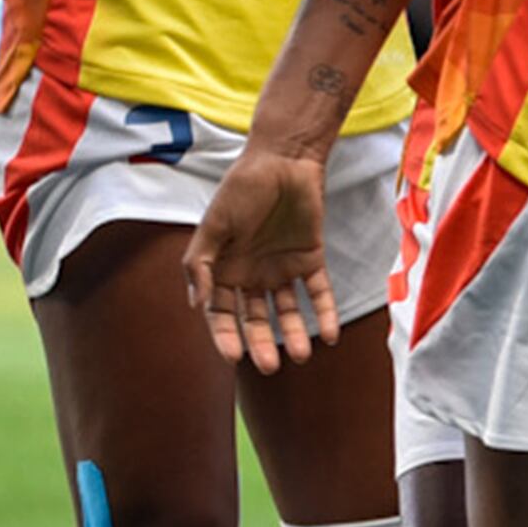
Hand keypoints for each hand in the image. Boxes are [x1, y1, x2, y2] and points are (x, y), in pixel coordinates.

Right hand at [183, 141, 346, 370]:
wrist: (282, 160)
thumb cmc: (241, 190)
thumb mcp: (213, 226)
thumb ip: (201, 264)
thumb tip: (197, 305)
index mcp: (224, 269)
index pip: (222, 313)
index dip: (226, 336)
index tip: (234, 357)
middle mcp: (252, 274)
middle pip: (256, 319)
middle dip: (262, 343)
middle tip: (270, 366)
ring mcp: (282, 268)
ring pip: (288, 311)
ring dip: (295, 334)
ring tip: (301, 355)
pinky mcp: (311, 259)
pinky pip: (319, 293)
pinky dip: (326, 313)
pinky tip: (330, 334)